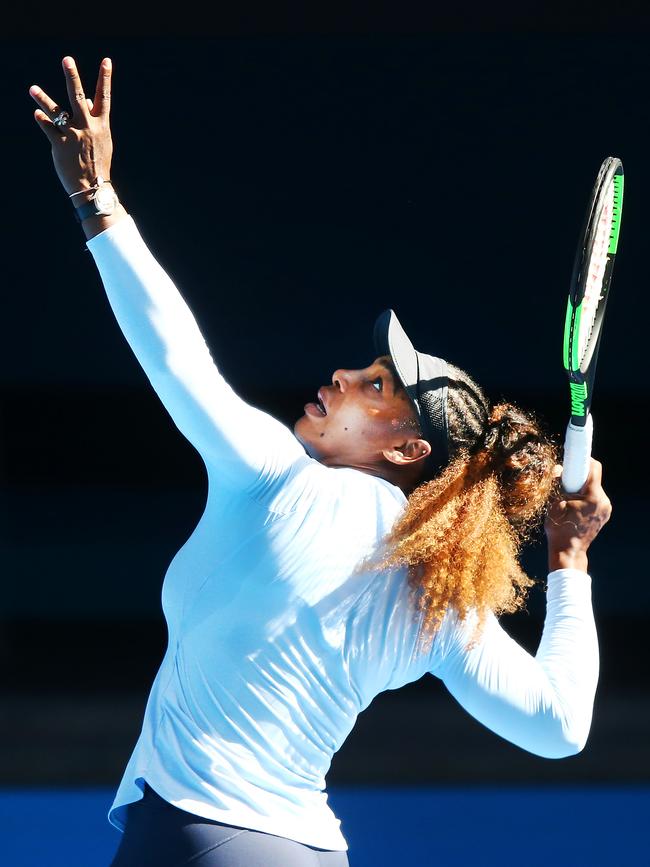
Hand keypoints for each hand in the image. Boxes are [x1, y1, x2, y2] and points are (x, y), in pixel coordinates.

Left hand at [29, 56, 112, 196]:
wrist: (93, 187)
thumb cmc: (98, 162)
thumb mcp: (102, 140)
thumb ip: (93, 119)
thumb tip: (87, 100)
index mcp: (101, 125)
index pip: (104, 97)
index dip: (105, 78)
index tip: (106, 61)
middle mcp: (87, 127)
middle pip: (78, 97)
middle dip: (72, 77)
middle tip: (67, 60)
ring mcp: (72, 135)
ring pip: (56, 112)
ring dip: (43, 99)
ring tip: (32, 89)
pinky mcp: (59, 145)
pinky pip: (48, 128)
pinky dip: (42, 120)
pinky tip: (37, 113)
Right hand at [545, 458, 611, 572]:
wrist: (568, 551)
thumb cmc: (559, 529)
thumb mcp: (554, 504)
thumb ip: (557, 484)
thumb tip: (558, 469)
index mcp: (593, 497)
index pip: (594, 468)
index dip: (584, 459)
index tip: (574, 456)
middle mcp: (604, 502)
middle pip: (594, 478)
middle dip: (580, 475)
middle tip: (565, 481)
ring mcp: (606, 509)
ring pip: (595, 488)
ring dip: (582, 487)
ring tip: (568, 497)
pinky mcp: (604, 514)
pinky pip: (596, 498)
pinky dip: (586, 497)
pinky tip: (574, 505)